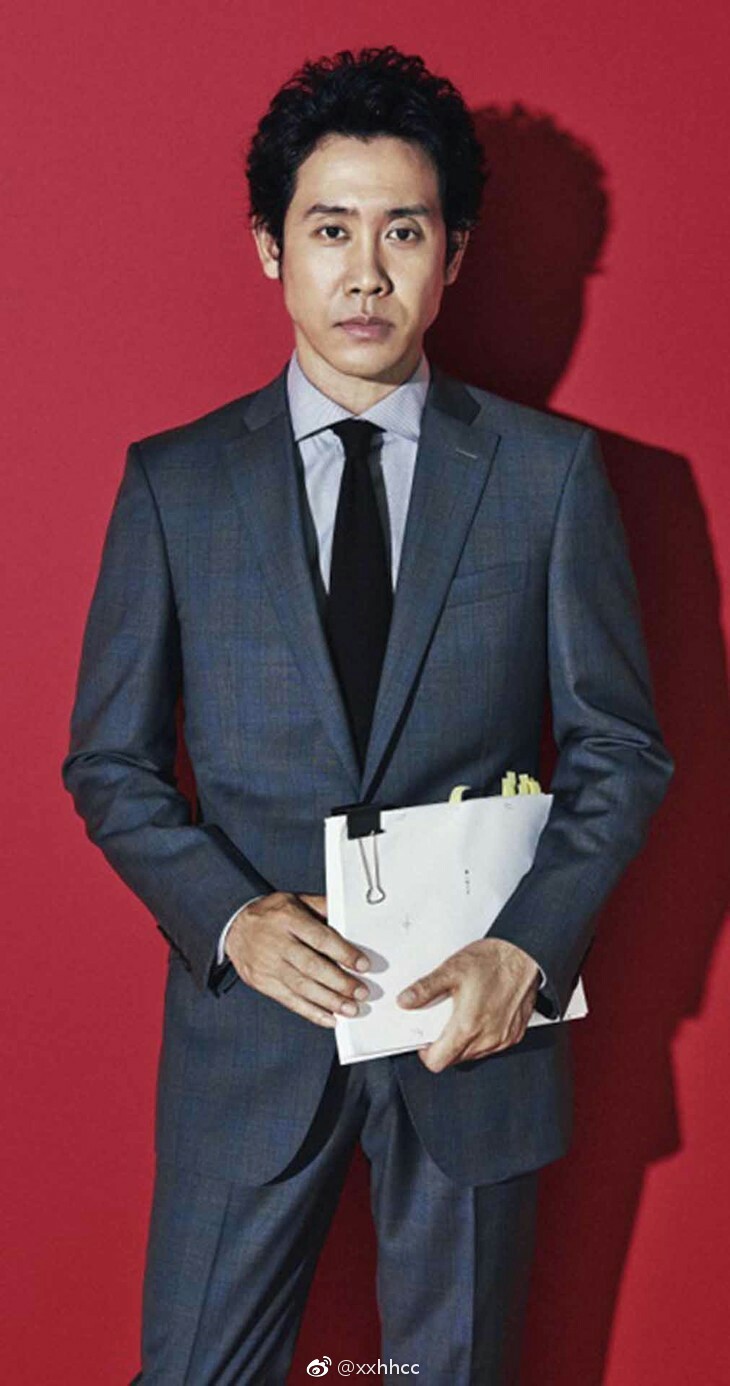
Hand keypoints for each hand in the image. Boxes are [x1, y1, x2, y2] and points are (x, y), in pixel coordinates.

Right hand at [224, 891, 370, 1028]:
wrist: (234, 928)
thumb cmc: (271, 914)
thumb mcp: (295, 900)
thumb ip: (322, 906)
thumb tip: (349, 912)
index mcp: (288, 918)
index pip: (320, 938)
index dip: (343, 953)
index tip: (362, 965)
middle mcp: (277, 943)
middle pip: (312, 967)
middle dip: (339, 983)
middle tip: (361, 992)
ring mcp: (268, 965)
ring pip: (302, 987)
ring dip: (329, 1001)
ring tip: (351, 1008)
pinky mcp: (263, 983)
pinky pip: (289, 1001)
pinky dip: (311, 1012)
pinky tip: (329, 1018)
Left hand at [397, 938, 539, 1072]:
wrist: (524, 955)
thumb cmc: (493, 960)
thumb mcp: (451, 969)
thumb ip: (425, 988)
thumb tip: (406, 1001)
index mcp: (468, 1026)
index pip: (439, 1062)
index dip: (426, 1053)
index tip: (425, 1041)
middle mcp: (487, 1038)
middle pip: (455, 1059)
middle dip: (445, 1045)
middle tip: (442, 1022)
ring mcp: (503, 1039)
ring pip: (474, 1054)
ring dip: (463, 1042)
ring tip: (462, 1015)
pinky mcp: (514, 1035)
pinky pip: (492, 1047)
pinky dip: (482, 1037)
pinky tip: (480, 1016)